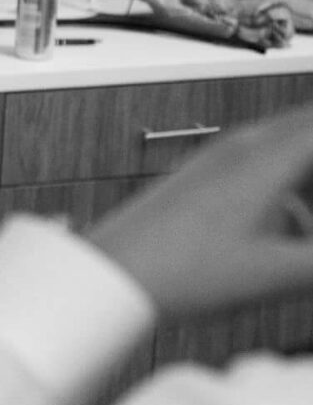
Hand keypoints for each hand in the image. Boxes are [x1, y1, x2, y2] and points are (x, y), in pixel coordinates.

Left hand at [87, 106, 312, 324]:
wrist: (112, 274)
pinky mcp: (204, 177)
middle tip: (310, 219)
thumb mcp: (278, 274)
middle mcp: (245, 147)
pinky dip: (292, 186)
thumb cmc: (185, 273)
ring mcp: (220, 158)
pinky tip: (292, 230)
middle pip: (308, 129)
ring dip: (309, 173)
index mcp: (268, 158)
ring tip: (302, 231)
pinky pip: (264, 165)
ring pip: (287, 147)